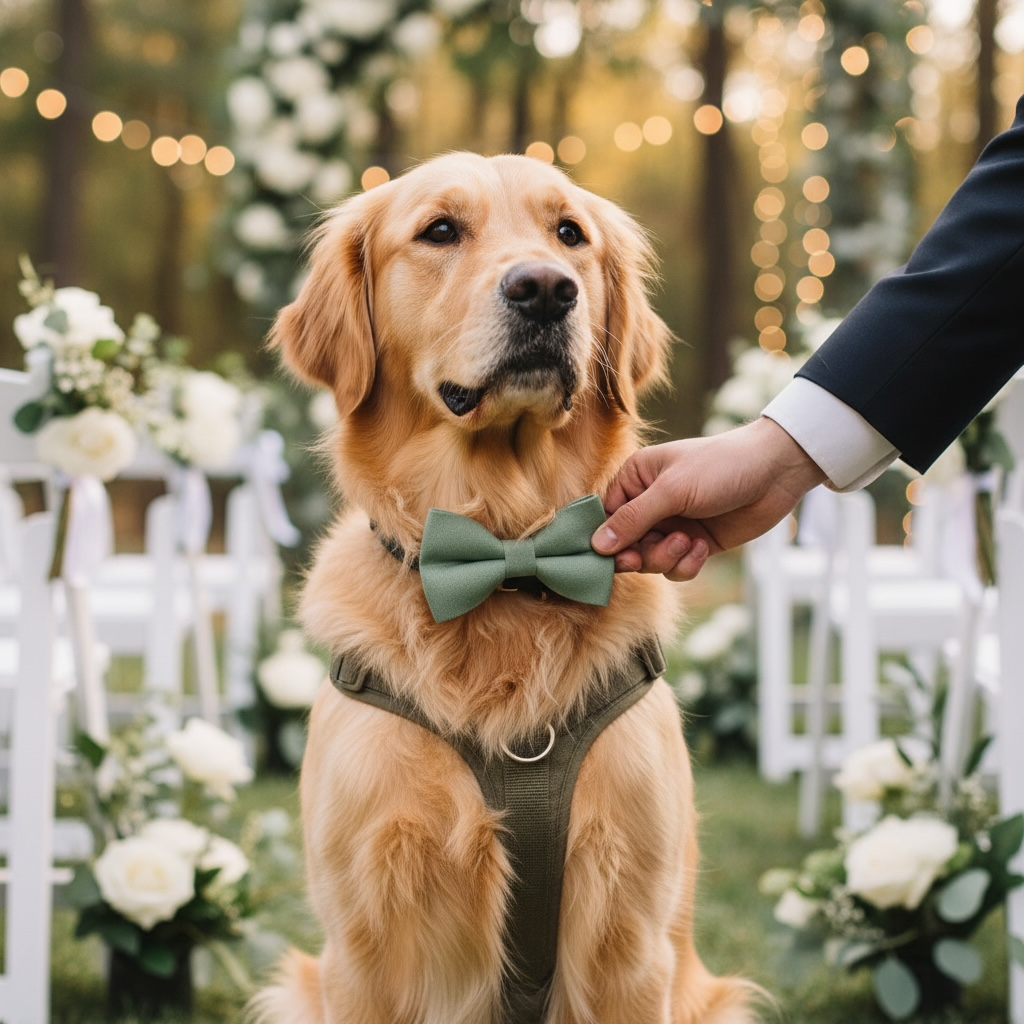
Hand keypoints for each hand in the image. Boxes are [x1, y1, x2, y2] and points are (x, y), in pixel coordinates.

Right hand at [591, 417, 826, 580]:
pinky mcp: (695, 544)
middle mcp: (650, 504)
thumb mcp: (672, 491)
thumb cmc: (720, 467)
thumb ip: (632, 520)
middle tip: (644, 558)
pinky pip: (676, 568)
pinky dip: (686, 564)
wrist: (776, 472)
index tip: (612, 557)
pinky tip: (702, 548)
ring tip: (688, 542)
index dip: (606, 540)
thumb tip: (596, 545)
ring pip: (650, 560)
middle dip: (640, 553)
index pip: (605, 516)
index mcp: (636, 479)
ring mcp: (673, 525)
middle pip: (626, 545)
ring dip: (666, 558)